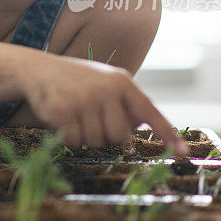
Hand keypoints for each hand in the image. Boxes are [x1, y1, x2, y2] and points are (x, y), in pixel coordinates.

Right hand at [25, 56, 188, 156]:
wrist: (36, 69)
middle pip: (120, 136)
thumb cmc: (74, 79)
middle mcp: (106, 89)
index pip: (150, 111)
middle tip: (90, 119)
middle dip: (106, 135)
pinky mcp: (63, 111)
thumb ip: (124, 102)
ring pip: (96, 141)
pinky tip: (61, 119)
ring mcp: (84, 100)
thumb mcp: (103, 82)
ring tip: (73, 115)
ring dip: (84, 136)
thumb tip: (143, 123)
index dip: (167, 133)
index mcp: (121, 81)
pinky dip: (68, 137)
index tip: (183, 152)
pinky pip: (74, 142)